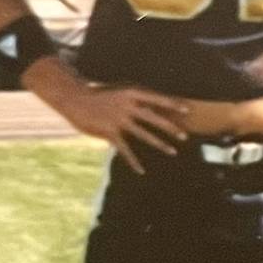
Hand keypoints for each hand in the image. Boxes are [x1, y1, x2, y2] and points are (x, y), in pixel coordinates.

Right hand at [56, 83, 188, 174]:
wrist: (74, 98)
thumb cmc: (99, 95)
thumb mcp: (119, 92)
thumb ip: (135, 101)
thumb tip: (152, 107)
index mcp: (131, 93)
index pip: (157, 98)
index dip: (172, 104)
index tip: (188, 109)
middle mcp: (127, 106)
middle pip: (154, 119)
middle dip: (171, 128)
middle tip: (185, 136)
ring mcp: (118, 120)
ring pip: (144, 134)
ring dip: (160, 144)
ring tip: (173, 152)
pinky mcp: (109, 132)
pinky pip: (124, 149)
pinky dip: (133, 161)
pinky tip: (141, 170)